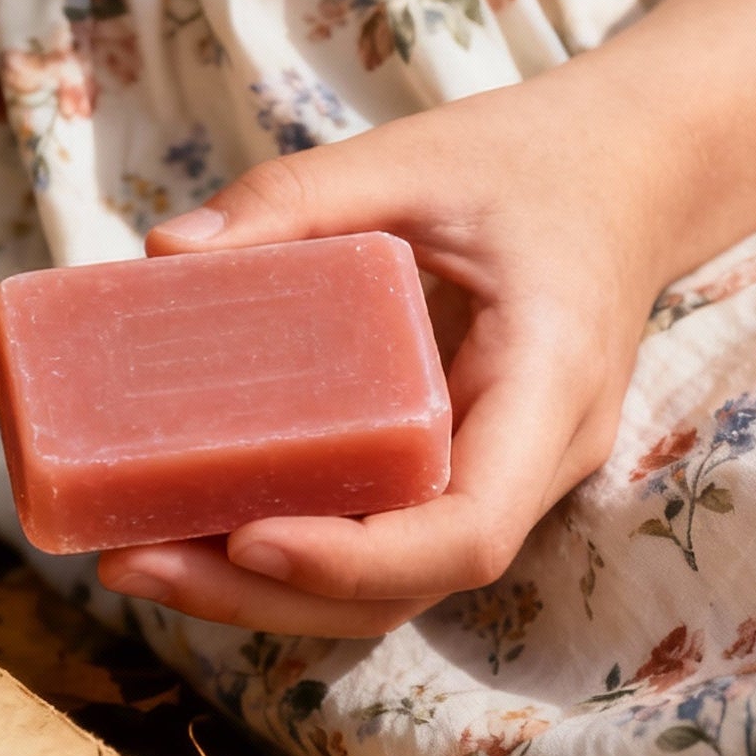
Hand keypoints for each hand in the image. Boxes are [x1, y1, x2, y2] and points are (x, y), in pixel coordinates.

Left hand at [96, 71, 686, 636]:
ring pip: (385, 585)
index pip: (469, 529)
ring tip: (133, 558)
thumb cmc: (525, 165)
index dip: (357, 558)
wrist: (623, 177)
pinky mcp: (454, 469)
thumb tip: (165, 249)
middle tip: (132, 563)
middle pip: (404, 584)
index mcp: (547, 385)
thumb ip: (295, 196)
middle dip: (266, 597)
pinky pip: (376, 537)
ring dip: (261, 593)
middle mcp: (532, 461)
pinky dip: (285, 551)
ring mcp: (498, 478)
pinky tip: (189, 525)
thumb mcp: (415, 158)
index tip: (248, 539)